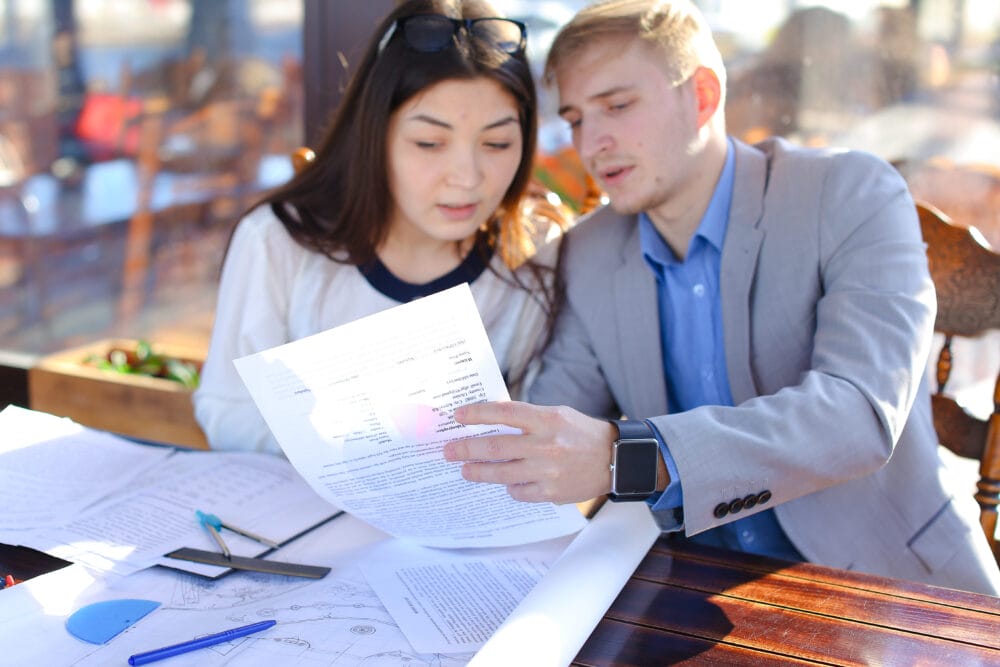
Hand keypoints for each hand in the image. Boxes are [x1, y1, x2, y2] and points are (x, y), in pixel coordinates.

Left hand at [443, 401, 614, 503]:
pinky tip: (506, 482)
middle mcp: (546, 444)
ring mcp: (548, 471)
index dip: (477, 414)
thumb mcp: (557, 415)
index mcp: (547, 419)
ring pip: (501, 473)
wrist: (617, 459)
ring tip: (465, 470)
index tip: (458, 416)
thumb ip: (527, 418)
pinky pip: (518, 492)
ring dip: (478, 472)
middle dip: (466, 449)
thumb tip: (490, 421)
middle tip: (448, 451)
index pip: (504, 413)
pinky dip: (509, 487)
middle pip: (495, 447)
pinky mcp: (552, 493)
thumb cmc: (581, 433)